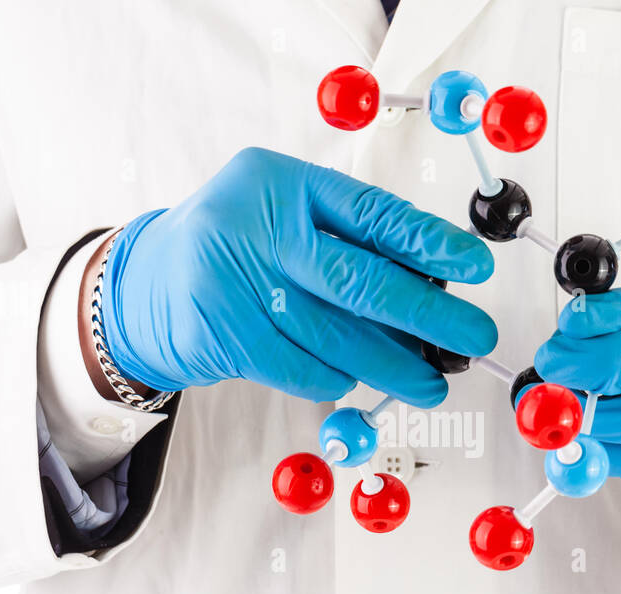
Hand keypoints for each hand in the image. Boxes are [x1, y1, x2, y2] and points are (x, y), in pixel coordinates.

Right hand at [96, 147, 495, 405]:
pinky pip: (301, 369)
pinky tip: (359, 382)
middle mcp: (255, 226)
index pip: (371, 213)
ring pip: (334, 337)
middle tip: (474, 338)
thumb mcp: (286, 218)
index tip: (475, 267)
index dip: (429, 243)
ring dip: (392, 365)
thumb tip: (433, 287)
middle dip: (427, 316)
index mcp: (283, 183)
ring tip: (430, 382)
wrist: (145, 283)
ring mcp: (232, 283)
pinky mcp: (220, 335)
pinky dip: (337, 379)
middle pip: (358, 280)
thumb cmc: (239, 249)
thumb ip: (347, 241)